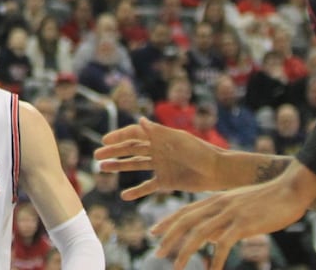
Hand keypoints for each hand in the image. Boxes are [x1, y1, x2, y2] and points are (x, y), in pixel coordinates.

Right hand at [93, 118, 224, 199]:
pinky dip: (136, 191)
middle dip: (114, 151)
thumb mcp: (178, 140)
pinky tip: (124, 196)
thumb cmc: (200, 151)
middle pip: (131, 149)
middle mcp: (158, 150)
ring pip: (135, 166)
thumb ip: (158, 132)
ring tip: (102, 168)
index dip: (119, 136)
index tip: (104, 140)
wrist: (218, 171)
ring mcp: (161, 166)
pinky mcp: (167, 182)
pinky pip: (148, 187)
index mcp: (160, 137)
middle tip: (96, 155)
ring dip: (119, 166)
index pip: (134, 134)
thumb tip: (139, 120)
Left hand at [151, 169, 315, 269]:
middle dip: (169, 237)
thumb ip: (221, 221)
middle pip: (186, 221)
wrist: (290, 189)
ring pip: (199, 233)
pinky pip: (223, 244)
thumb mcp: (238, 208)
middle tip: (157, 253)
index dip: (168, 221)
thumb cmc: (267, 200)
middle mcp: (218, 204)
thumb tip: (208, 239)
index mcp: (216, 199)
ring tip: (176, 267)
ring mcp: (230, 213)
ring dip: (185, 251)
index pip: (185, 210)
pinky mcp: (243, 223)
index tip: (153, 232)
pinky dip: (215, 259)